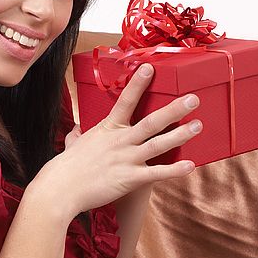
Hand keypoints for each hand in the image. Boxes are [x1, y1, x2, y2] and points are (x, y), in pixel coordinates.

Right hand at [34, 63, 202, 217]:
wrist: (59, 190)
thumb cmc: (64, 167)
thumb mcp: (72, 144)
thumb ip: (79, 135)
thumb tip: (78, 131)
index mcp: (107, 128)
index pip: (125, 101)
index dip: (138, 84)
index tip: (150, 67)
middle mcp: (120, 141)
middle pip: (152, 121)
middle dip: (174, 109)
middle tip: (194, 99)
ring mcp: (126, 159)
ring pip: (158, 144)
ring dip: (180, 135)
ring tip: (198, 126)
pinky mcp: (129, 179)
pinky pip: (156, 174)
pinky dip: (174, 171)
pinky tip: (191, 166)